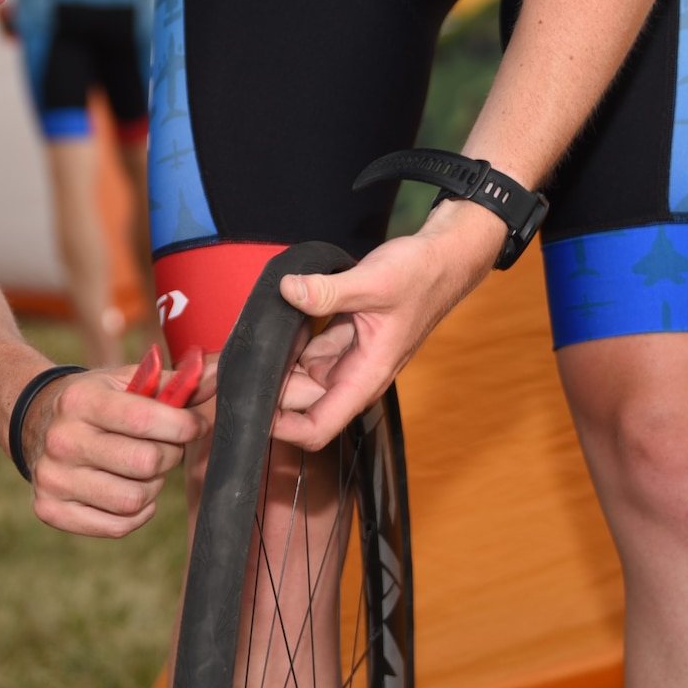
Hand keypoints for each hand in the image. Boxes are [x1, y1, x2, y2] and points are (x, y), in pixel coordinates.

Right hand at [24, 361, 213, 536]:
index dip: (183, 426)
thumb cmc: (95, 401)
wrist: (35, 422)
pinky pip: (116, 526)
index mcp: (80, 400)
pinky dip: (135, 513)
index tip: (194, 425)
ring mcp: (53, 478)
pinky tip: (128, 490)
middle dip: (169, 456)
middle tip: (164, 447)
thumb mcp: (126, 381)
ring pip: (134, 500)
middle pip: (145, 463)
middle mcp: (62, 439)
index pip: (144, 420)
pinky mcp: (50, 509)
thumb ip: (174, 382)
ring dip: (152, 487)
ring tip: (142, 470)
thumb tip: (217, 375)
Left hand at [271, 200, 505, 448]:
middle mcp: (356, 374)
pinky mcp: (346, 338)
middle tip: (245, 356)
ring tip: (262, 332)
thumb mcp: (372, 282)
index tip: (254, 408)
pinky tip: (283, 315)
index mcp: (365, 376)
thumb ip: (327, 291)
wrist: (442, 259)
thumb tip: (288, 291)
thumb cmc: (421, 277)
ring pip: (302, 374)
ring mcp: (350, 357)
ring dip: (281, 360)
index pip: (318, 427)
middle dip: (274, 386)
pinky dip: (294, 339)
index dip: (283, 427)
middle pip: (302, 401)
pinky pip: (310, 349)